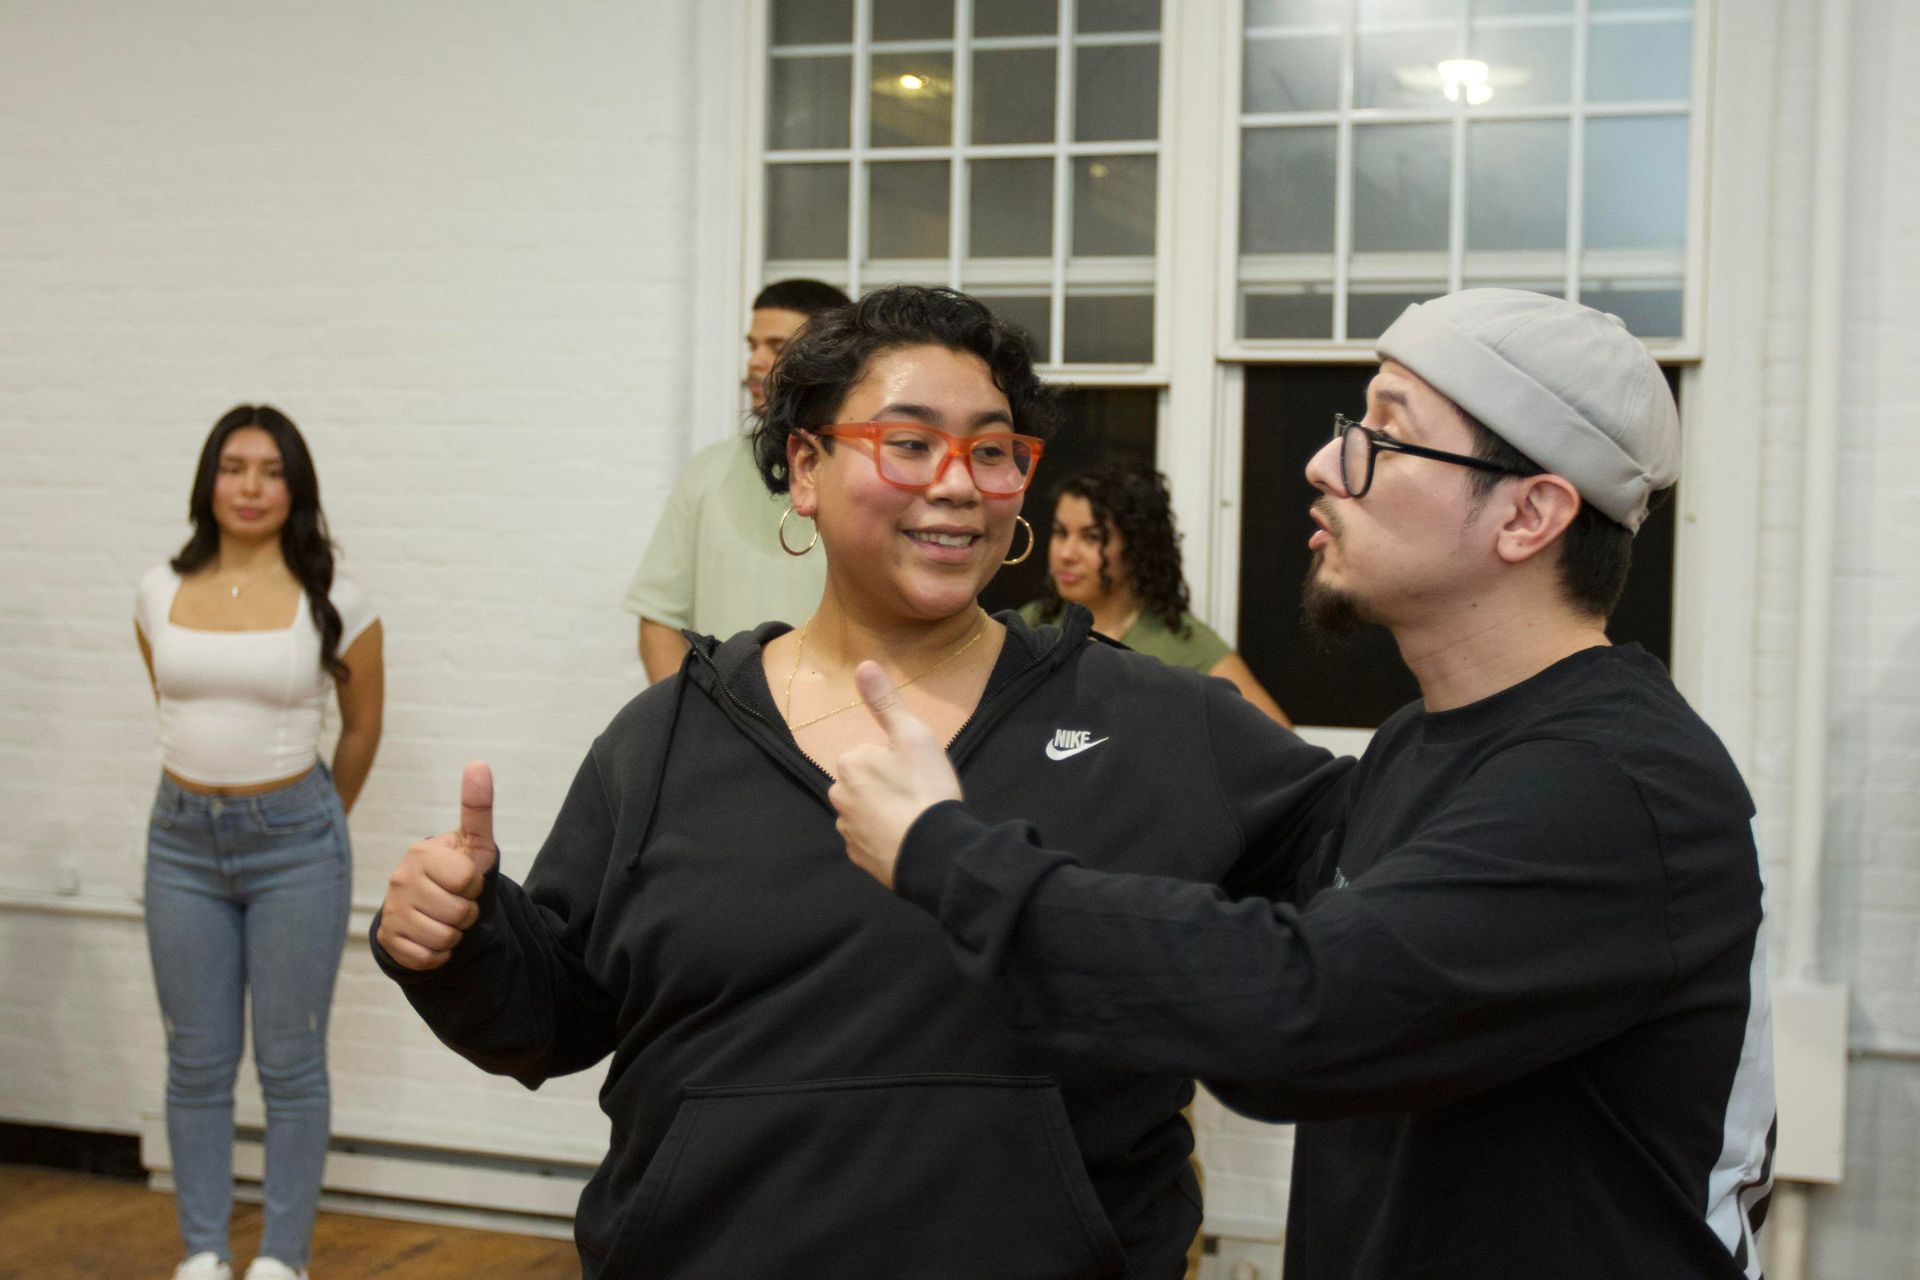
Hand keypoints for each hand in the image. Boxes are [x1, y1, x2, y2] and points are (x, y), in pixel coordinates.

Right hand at [376, 761, 498, 969]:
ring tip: (446, 919)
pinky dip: (439, 955)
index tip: (467, 880)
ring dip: (455, 935)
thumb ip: (477, 808)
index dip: (475, 884)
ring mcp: (392, 910)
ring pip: (444, 938)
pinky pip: (427, 959)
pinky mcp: (389, 940)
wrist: (429, 909)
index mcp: (423, 853)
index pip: (467, 879)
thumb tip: (479, 763)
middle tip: (457, 903)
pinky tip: (433, 939)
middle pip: (458, 912)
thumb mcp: (473, 843)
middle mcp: (401, 879)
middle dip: (467, 912)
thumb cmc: (457, 873)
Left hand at [829, 662, 963, 889]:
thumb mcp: (913, 736)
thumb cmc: (925, 789)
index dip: (896, 760)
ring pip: (866, 810)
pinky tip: (906, 837)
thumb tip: (863, 664)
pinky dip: (884, 838)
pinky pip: (869, 839)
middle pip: (865, 782)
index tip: (916, 772)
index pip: (871, 753)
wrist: (935, 852)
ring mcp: (847, 830)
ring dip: (884, 812)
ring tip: (914, 817)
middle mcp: (838, 796)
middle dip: (886, 785)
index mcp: (849, 763)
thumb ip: (885, 702)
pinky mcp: (858, 857)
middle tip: (917, 793)